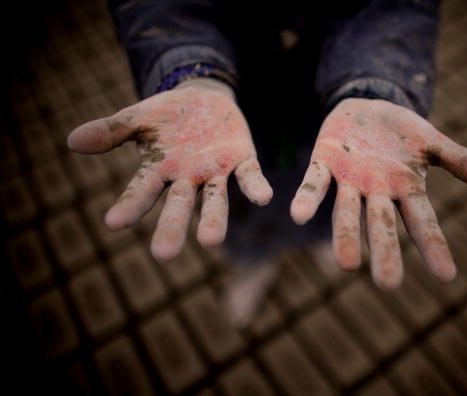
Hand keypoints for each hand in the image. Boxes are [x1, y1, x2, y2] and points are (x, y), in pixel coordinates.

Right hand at [68, 79, 271, 260]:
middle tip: (163, 254)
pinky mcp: (242, 159)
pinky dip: (255, 187)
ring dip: (213, 220)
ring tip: (210, 241)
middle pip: (177, 206)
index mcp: (159, 170)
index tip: (113, 222)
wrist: (204, 100)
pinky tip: (264, 198)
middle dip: (171, 227)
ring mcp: (215, 173)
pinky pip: (250, 176)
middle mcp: (187, 178)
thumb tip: (72, 140)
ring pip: (214, 200)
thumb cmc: (167, 116)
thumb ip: (112, 130)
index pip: (141, 191)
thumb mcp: (139, 118)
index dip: (129, 205)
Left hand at [290, 98, 466, 289]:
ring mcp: (349, 182)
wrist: (367, 107)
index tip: (447, 276)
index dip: (434, 247)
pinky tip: (298, 214)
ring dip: (346, 236)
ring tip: (345, 265)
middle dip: (385, 252)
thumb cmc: (402, 133)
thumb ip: (459, 160)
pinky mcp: (325, 163)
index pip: (423, 222)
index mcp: (406, 189)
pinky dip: (308, 198)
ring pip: (347, 213)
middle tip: (388, 284)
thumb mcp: (432, 142)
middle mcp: (377, 193)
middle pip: (382, 226)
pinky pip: (315, 183)